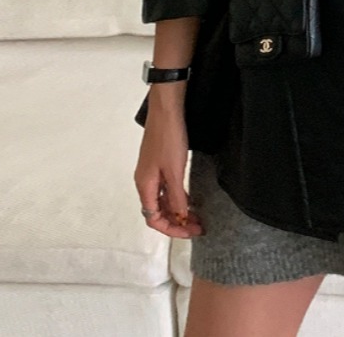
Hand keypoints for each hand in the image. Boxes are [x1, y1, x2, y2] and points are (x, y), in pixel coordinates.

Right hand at [134, 108, 203, 238]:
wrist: (166, 110)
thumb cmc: (169, 139)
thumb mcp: (175, 171)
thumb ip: (176, 197)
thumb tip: (179, 218)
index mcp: (145, 186)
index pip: (154, 219)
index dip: (172, 229)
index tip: (190, 232)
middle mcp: (145, 182)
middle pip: (158, 212)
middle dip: (177, 222)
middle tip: (198, 227)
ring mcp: (151, 173)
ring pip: (163, 200)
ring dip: (178, 210)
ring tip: (196, 217)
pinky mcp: (159, 164)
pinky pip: (166, 188)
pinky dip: (177, 197)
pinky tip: (189, 199)